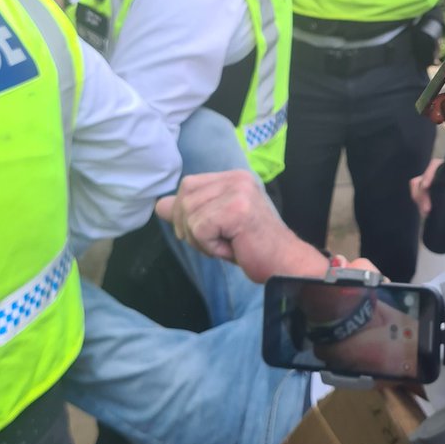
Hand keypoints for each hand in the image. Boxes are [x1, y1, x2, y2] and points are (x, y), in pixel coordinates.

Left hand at [155, 170, 325, 282]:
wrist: (285, 265)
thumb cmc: (254, 248)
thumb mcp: (217, 226)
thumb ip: (190, 212)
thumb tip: (159, 205)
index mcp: (233, 178)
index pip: (188, 185)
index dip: (187, 213)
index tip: (212, 232)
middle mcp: (236, 178)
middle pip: (184, 197)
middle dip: (191, 227)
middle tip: (219, 242)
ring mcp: (238, 191)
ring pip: (189, 214)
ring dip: (202, 240)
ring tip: (227, 245)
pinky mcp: (237, 209)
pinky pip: (199, 228)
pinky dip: (210, 246)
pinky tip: (232, 248)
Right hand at [410, 157, 444, 218]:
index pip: (434, 166)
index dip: (427, 175)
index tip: (426, 186)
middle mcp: (437, 173)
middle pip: (421, 179)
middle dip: (420, 194)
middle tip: (427, 209)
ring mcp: (431, 182)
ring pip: (417, 187)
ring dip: (418, 200)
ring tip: (426, 213)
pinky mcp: (428, 191)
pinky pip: (418, 194)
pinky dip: (419, 203)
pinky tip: (425, 212)